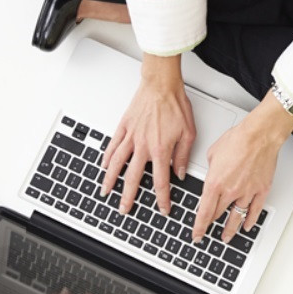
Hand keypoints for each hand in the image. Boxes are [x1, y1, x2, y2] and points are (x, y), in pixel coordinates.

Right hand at [101, 54, 195, 216]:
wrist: (161, 84)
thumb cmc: (175, 104)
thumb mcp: (189, 133)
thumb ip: (183, 156)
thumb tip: (181, 172)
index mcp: (160, 150)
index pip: (161, 181)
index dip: (162, 198)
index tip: (162, 208)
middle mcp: (143, 146)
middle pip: (133, 178)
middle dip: (128, 197)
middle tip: (124, 209)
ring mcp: (131, 137)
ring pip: (117, 164)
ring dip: (111, 180)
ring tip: (106, 192)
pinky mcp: (124, 126)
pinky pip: (113, 145)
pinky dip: (107, 157)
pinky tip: (104, 166)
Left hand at [191, 93, 292, 243]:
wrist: (259, 135)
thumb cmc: (238, 139)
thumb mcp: (213, 153)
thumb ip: (211, 169)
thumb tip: (212, 173)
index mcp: (215, 183)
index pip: (204, 213)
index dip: (199, 227)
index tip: (197, 235)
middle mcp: (230, 191)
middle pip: (218, 215)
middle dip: (211, 225)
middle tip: (208, 232)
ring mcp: (247, 192)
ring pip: (236, 217)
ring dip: (230, 229)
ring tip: (226, 237)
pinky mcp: (261, 190)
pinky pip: (255, 210)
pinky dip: (250, 220)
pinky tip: (247, 226)